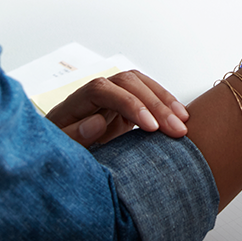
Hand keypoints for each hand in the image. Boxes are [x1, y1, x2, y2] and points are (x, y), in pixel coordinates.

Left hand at [45, 70, 190, 146]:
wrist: (59, 157)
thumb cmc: (57, 154)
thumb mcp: (58, 151)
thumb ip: (73, 136)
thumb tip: (96, 121)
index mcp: (76, 102)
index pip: (104, 90)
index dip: (129, 104)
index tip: (150, 127)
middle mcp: (96, 93)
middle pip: (128, 83)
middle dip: (155, 104)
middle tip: (176, 130)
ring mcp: (112, 97)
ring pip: (141, 85)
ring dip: (165, 101)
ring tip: (184, 123)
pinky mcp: (124, 107)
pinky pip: (147, 96)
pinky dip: (165, 105)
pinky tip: (180, 118)